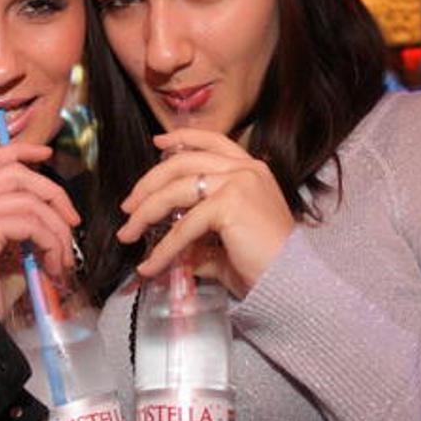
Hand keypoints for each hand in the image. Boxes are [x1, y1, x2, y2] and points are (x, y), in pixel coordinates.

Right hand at [0, 143, 78, 315]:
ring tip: (62, 259)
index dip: (21, 151)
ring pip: (28, 198)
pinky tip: (52, 265)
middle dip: (52, 192)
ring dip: (56, 228)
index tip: (46, 154)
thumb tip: (48, 236)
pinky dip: (50, 241)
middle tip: (71, 222)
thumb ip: (19, 241)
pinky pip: (30, 222)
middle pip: (15, 172)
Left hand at [117, 129, 293, 297]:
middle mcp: (245, 170)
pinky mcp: (229, 204)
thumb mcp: (227, 242)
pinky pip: (183, 225)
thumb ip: (200, 239)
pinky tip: (151, 264)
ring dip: (145, 213)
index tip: (156, 142)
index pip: (212, 140)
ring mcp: (238, 183)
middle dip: (149, 184)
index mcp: (250, 169)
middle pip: (183, 163)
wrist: (293, 282)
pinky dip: (163, 247)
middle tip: (128, 206)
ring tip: (128, 234)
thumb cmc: (266, 263)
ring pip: (176, 191)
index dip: (182, 138)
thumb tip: (172, 249)